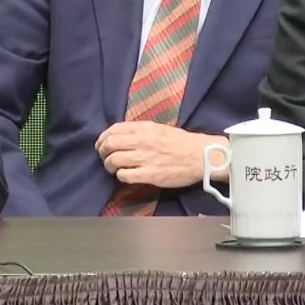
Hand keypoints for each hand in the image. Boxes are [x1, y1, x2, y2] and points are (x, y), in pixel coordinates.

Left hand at [95, 121, 227, 187]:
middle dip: (102, 152)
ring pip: (114, 160)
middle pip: (110, 145)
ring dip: (109, 165)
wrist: (202, 157)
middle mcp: (143, 141)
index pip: (114, 130)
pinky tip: (124, 176)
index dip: (102, 138)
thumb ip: (139, 130)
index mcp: (144, 128)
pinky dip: (120, 176)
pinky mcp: (151, 175)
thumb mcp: (158, 128)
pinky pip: (125, 175)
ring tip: (112, 168)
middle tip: (104, 157)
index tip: (101, 144)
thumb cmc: (181, 142)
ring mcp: (146, 158)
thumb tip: (119, 135)